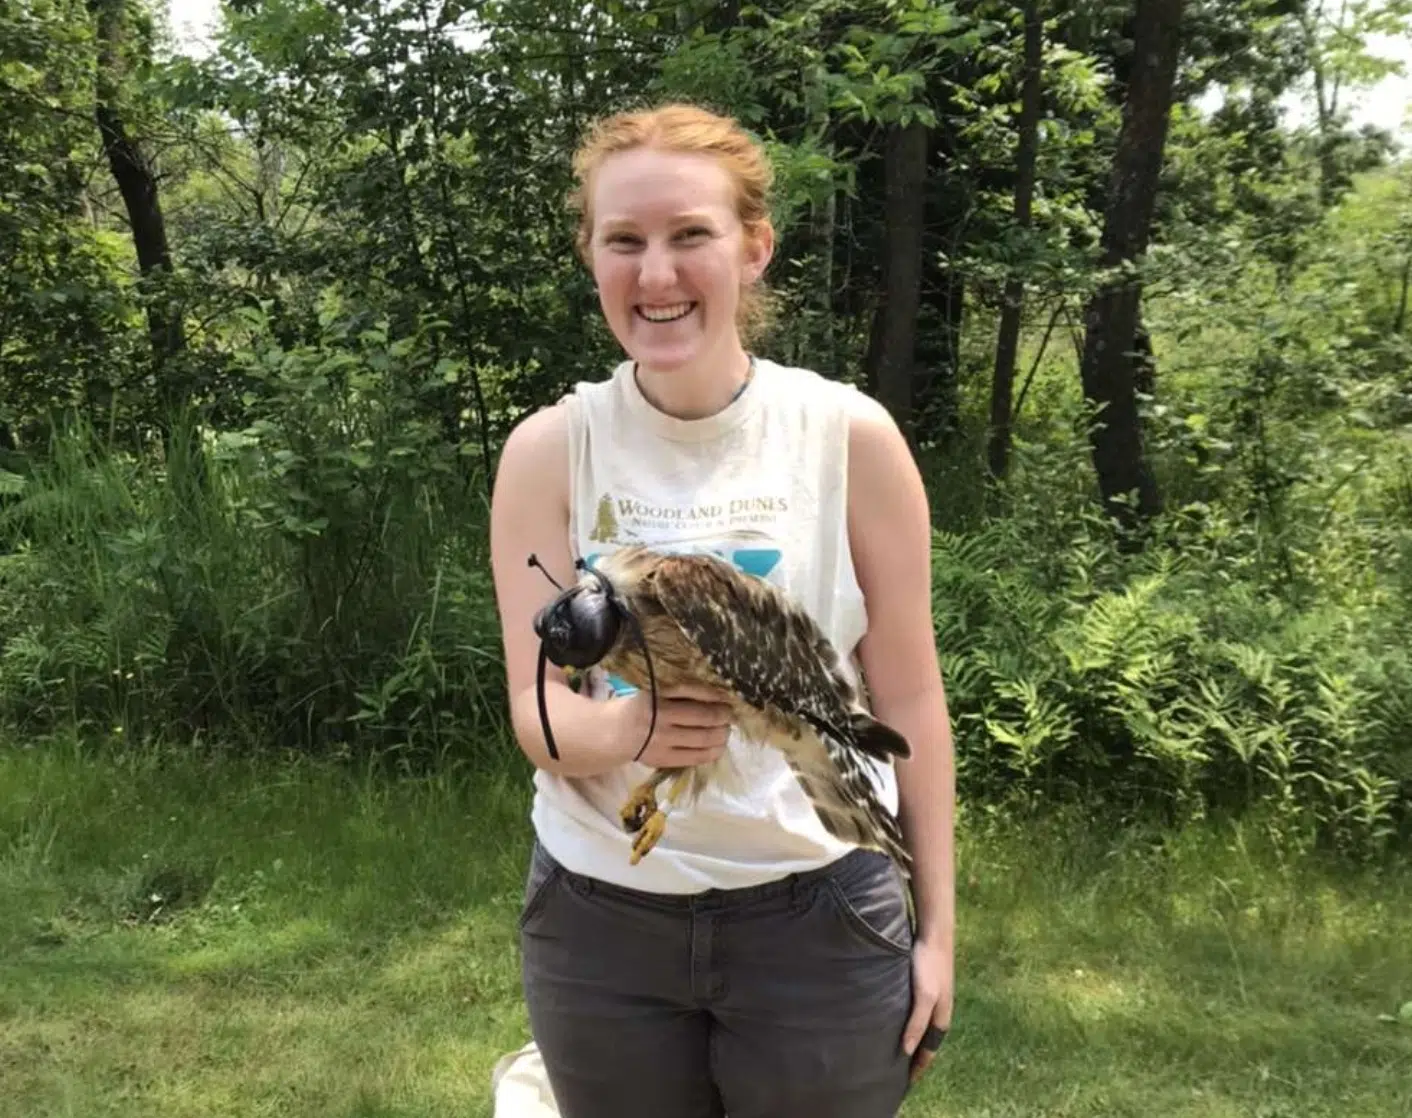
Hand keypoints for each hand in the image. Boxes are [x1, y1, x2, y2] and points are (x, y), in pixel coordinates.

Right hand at [614, 683, 734, 767]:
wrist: (614, 734)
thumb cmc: (640, 708)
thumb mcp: (655, 692)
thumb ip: (681, 693)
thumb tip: (717, 696)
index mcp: (657, 696)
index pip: (694, 692)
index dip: (715, 696)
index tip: (727, 698)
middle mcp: (661, 717)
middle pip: (705, 717)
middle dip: (724, 716)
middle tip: (729, 715)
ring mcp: (662, 741)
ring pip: (704, 739)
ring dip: (722, 734)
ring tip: (725, 731)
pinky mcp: (663, 759)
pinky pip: (695, 758)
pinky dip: (712, 752)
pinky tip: (718, 747)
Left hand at [902, 935, 952, 1087]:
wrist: (933, 934)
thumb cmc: (928, 965)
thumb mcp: (923, 996)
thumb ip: (916, 1023)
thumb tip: (908, 1051)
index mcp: (941, 1018)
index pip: (929, 1052)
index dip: (919, 1068)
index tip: (906, 1083)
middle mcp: (938, 1012)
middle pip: (926, 1042)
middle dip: (916, 1058)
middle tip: (898, 1072)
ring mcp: (932, 999)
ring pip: (921, 1027)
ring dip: (912, 1040)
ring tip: (895, 1051)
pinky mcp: (923, 987)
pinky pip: (915, 1013)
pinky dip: (907, 1024)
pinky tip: (894, 1021)